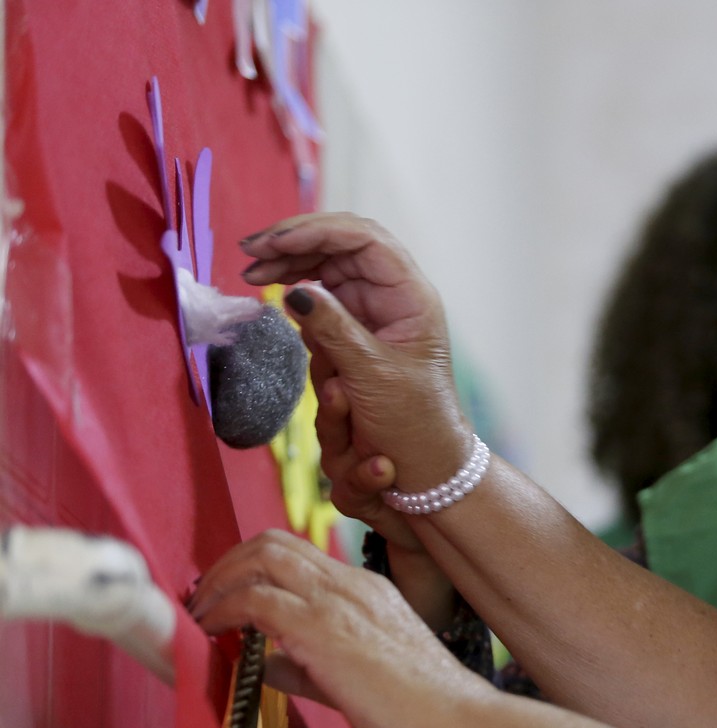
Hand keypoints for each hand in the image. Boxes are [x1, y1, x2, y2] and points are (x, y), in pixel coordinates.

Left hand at [189, 529, 477, 727]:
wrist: (452, 716)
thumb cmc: (417, 707)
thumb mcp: (359, 674)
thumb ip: (308, 665)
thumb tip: (266, 665)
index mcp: (365, 589)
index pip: (298, 554)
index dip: (253, 566)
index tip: (228, 594)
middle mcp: (349, 583)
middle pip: (273, 542)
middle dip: (227, 564)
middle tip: (204, 598)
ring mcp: (335, 600)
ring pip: (261, 558)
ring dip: (219, 582)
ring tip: (199, 613)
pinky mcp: (319, 627)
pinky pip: (254, 599)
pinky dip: (222, 610)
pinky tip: (210, 632)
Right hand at [240, 213, 473, 494]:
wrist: (425, 465)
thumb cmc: (414, 422)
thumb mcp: (372, 376)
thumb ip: (334, 330)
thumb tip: (295, 291)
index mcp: (411, 298)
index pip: (365, 240)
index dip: (317, 232)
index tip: (274, 243)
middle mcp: (393, 296)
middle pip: (341, 247)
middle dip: (294, 244)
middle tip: (250, 254)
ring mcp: (374, 312)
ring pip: (327, 269)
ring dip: (289, 265)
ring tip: (252, 272)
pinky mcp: (355, 332)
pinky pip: (322, 300)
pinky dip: (295, 293)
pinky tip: (271, 289)